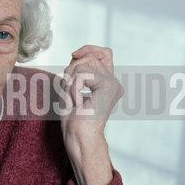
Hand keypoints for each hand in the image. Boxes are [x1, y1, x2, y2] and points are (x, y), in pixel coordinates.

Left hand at [60, 45, 123, 184]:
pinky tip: (79, 103)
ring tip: (75, 100)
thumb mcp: (71, 86)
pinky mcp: (109, 86)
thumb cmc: (73, 116)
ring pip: (83, 65)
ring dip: (70, 82)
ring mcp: (113, 83)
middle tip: (71, 92)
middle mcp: (113, 81)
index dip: (89, 49)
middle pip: (89, 57)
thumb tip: (77, 54)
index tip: (74, 55)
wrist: (78, 135)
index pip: (104, 53)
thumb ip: (77, 69)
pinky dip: (73, 88)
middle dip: (71, 71)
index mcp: (107, 81)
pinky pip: (82, 74)